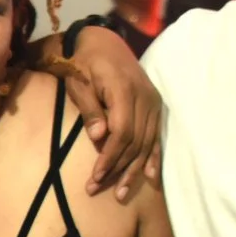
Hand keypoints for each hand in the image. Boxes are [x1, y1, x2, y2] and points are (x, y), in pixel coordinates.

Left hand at [57, 29, 162, 201]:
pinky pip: (157, 136)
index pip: (122, 132)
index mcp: (125, 90)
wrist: (102, 43)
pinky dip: (153, 157)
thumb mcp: (78, 83)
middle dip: (118, 169)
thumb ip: (90, 109)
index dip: (109, 157)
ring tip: (121, 194)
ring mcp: (153, 102)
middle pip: (135, 141)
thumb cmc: (83, 64)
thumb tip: (100, 137)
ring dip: (134, 170)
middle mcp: (145, 97)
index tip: (95, 177)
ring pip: (147, 142)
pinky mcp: (156, 106)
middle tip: (99, 190)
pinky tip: (151, 177)